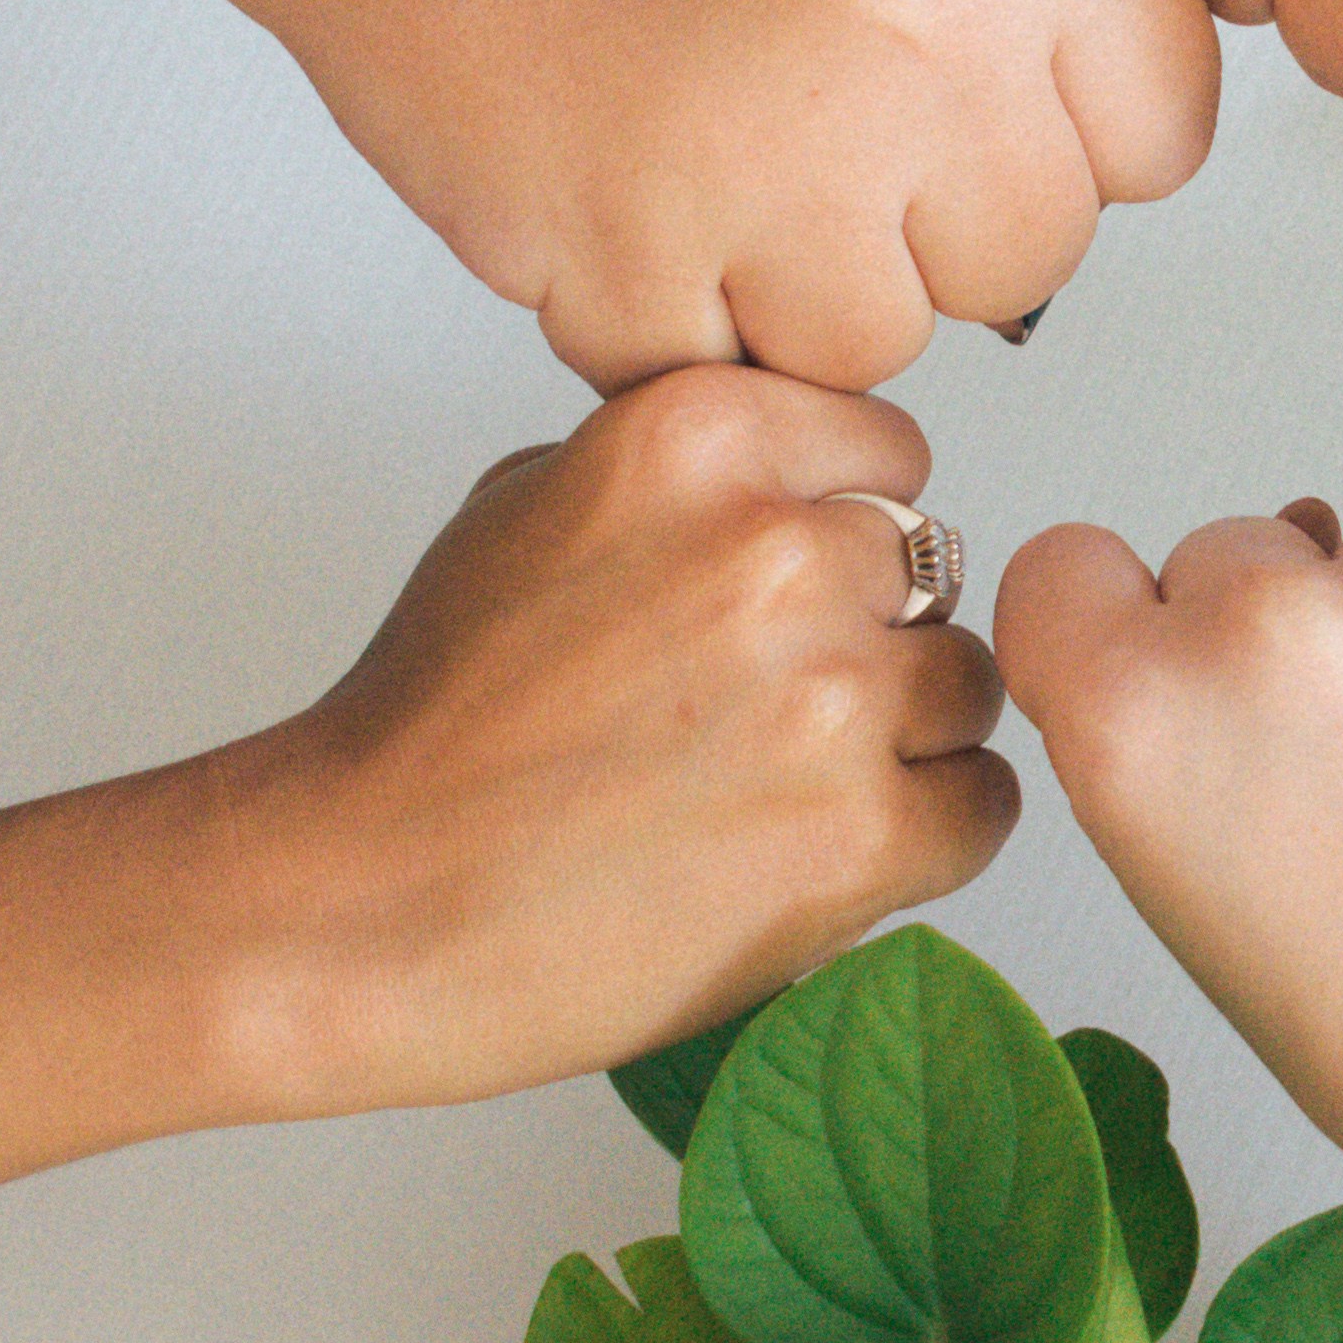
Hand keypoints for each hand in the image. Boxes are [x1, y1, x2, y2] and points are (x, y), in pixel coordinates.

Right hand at [191, 370, 1016, 1111]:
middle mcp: (776, 549)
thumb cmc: (428, 728)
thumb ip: (685, 476)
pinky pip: (981, 806)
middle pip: (935, 576)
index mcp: (696, 439)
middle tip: (760, 715)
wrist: (362, 903)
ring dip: (905, 740)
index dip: (846, 533)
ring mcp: (829, 695)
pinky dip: (922, 838)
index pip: (890, 453)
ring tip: (776, 789)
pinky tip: (811, 853)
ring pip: (970, 688)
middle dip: (870, 640)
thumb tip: (803, 486)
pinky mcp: (860, 835)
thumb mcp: (527, 506)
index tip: (792, 595)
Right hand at [255, 0, 1220, 389]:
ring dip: (802, 280)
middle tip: (819, 111)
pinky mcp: (616, 257)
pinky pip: (714, 373)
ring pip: (880, 344)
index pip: (1162, 129)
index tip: (987, 91)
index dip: (1075, 124)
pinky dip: (665, 309)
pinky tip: (622, 174)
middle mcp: (904, 39)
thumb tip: (1111, 153)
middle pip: (1031, 257)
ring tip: (710, 138)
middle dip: (939, 214)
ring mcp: (759, 162)